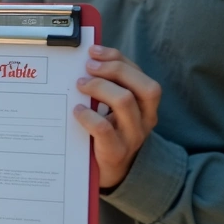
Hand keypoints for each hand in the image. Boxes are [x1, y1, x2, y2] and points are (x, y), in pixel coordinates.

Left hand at [74, 45, 161, 188]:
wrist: (111, 172)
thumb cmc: (108, 134)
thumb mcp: (113, 110)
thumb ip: (107, 89)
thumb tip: (86, 61)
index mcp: (146, 106)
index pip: (141, 75)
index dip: (118, 59)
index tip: (94, 51)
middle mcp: (146, 120)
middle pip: (144, 86)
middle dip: (114, 70)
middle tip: (87, 67)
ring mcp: (133, 136)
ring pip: (126, 102)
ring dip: (100, 87)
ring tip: (80, 85)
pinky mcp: (115, 152)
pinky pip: (104, 128)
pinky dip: (88, 115)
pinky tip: (77, 110)